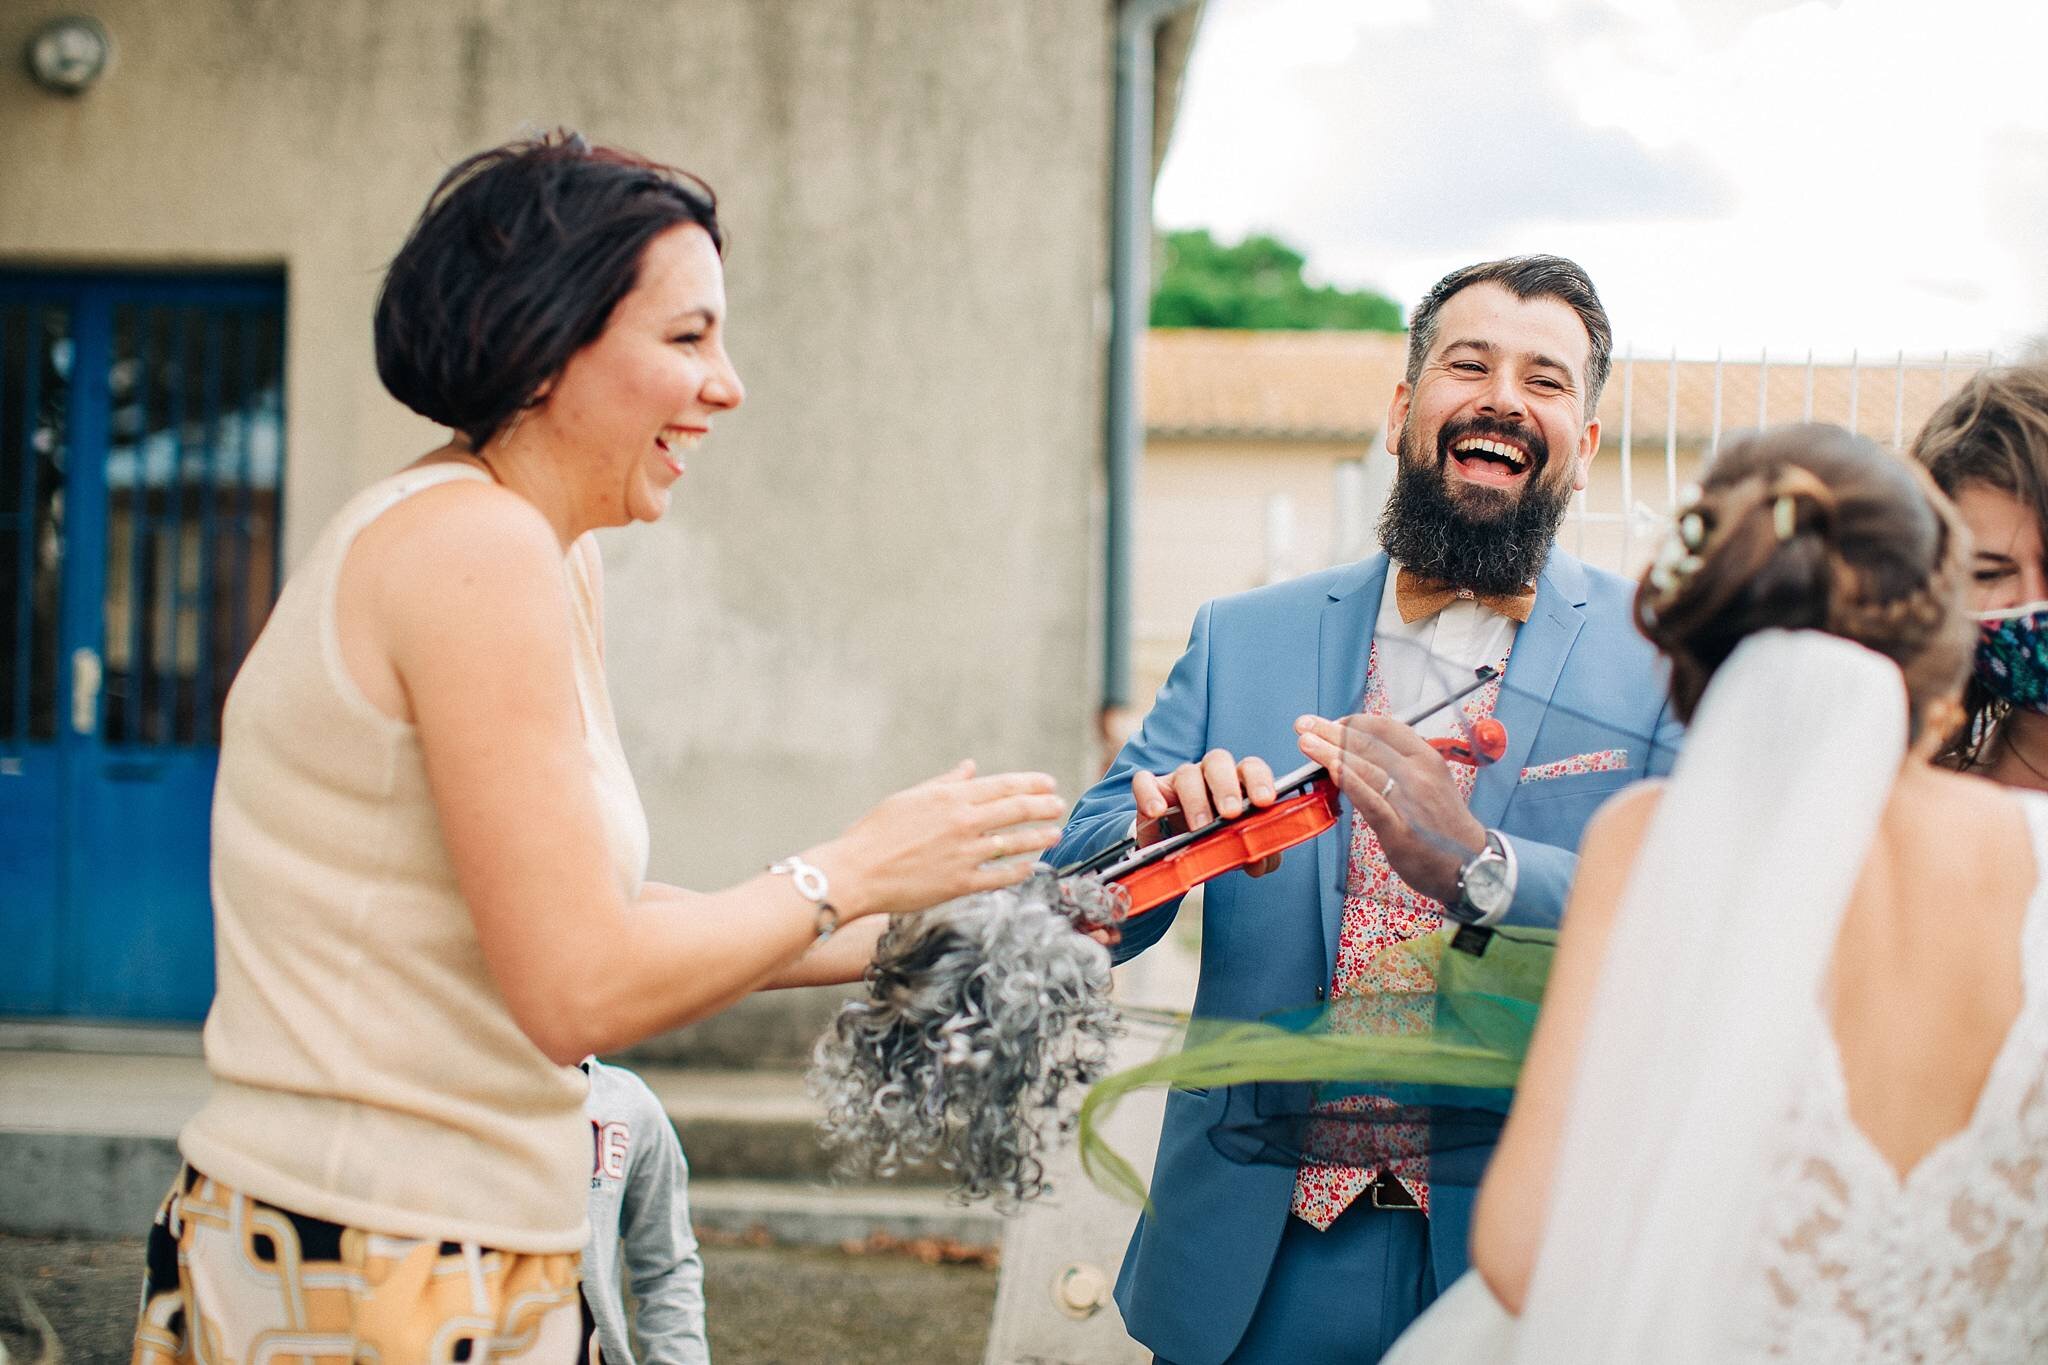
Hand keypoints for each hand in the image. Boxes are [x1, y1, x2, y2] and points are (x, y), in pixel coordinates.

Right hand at [819, 761, 1065, 918]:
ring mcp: (964, 853)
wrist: (856, 873)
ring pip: (1015, 842)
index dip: (1031, 783)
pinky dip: (1019, 870)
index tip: (1048, 783)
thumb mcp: (909, 798)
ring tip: (1055, 834)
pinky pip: (1000, 876)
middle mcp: (963, 822)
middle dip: (1044, 806)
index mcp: (950, 797)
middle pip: (1017, 810)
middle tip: (1059, 806)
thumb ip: (944, 783)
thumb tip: (969, 767)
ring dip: (1040, 837)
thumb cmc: (875, 833)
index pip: (1003, 785)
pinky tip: (1030, 867)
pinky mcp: (960, 883)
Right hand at [1130, 749, 1283, 876]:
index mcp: (1237, 782)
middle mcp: (1209, 775)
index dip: (1260, 780)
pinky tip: (1157, 812)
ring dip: (1195, 799)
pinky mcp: (1151, 791)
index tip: (1264, 802)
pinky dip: (1150, 795)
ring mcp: (1178, 781)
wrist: (1177, 855)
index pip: (1251, 768)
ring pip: (1186, 773)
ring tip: (1200, 827)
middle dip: (1226, 786)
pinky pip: (1145, 782)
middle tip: (1231, 813)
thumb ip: (1257, 855)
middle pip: (1218, 761)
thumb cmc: (1215, 842)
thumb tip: (1262, 861)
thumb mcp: (1239, 851)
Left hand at [1294, 714, 1484, 904]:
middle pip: (1368, 744)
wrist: (1472, 863)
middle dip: (1332, 731)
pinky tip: (1331, 770)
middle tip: (1305, 724)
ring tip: (1306, 743)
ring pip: (1364, 767)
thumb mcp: (1431, 782)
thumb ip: (1401, 766)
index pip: (1386, 728)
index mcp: (1426, 759)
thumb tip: (1362, 752)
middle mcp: (1419, 774)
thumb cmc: (1444, 824)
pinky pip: (1370, 800)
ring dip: (1330, 752)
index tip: (1332, 722)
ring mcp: (1409, 801)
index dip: (1354, 722)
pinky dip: (1349, 782)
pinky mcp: (1399, 828)